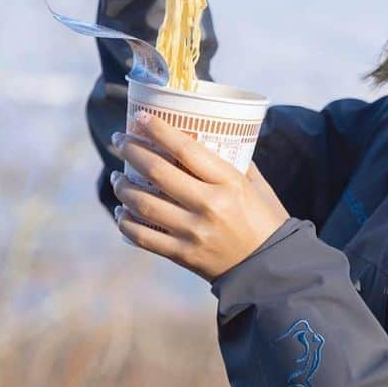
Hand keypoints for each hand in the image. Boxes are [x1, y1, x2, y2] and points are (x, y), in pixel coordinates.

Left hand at [109, 112, 291, 283]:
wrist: (270, 269)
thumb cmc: (266, 221)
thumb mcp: (258, 186)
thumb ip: (235, 164)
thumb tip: (209, 140)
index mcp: (230, 183)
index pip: (186, 149)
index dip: (159, 130)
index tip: (141, 117)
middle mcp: (209, 205)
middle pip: (157, 171)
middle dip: (131, 151)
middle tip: (120, 139)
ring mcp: (193, 232)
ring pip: (142, 203)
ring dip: (122, 186)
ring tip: (117, 177)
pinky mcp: (182, 255)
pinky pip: (142, 236)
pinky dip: (125, 222)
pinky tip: (121, 212)